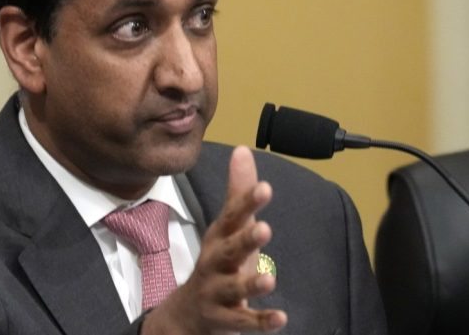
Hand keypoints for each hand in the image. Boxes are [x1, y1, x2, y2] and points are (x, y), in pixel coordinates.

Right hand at [142, 146, 287, 333]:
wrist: (187, 313)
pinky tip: (281, 318)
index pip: (232, 217)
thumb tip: (242, 150)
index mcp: (219, 238)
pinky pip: (243, 321)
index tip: (265, 188)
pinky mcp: (225, 319)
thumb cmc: (216, 262)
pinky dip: (261, 321)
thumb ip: (238, 192)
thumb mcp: (226, 227)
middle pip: (229, 250)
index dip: (247, 203)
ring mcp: (218, 292)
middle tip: (264, 228)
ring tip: (270, 279)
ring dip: (251, 283)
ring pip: (233, 288)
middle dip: (245, 240)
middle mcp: (216, 263)